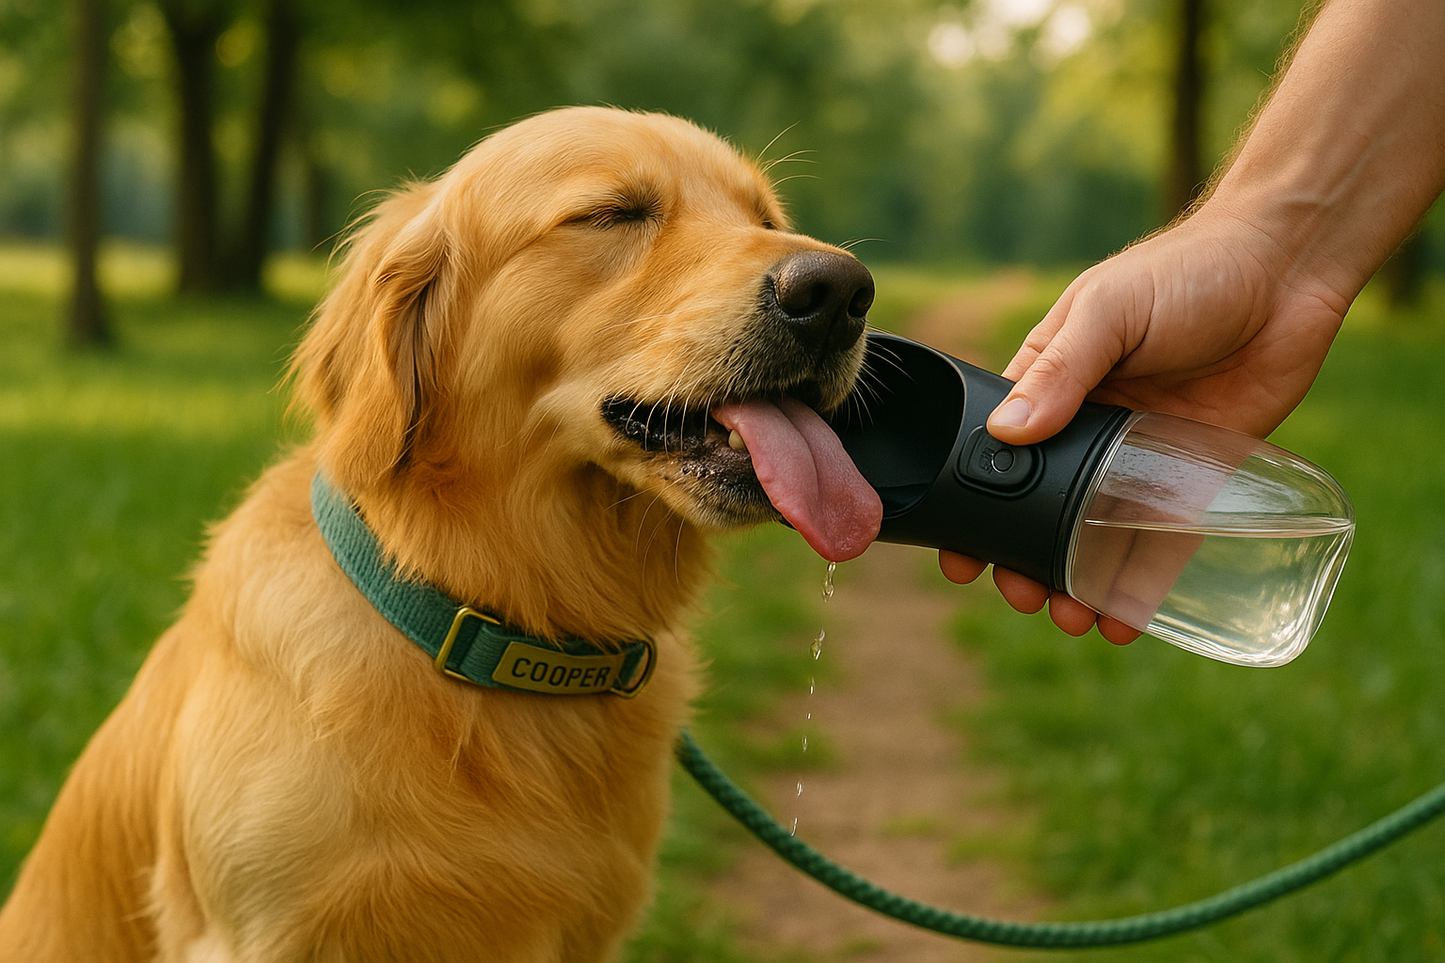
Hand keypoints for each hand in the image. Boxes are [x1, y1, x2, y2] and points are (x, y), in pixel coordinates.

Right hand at [940, 206, 1348, 639]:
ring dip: (1078, 583)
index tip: (959, 557)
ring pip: (1097, 537)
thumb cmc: (1186, 272)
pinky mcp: (1197, 478)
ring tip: (1073, 618)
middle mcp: (1087, 430)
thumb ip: (1061, 368)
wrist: (1288, 270)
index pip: (997, 457)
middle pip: (1042, 511)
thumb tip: (1007, 431)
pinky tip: (1129, 620)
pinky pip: (1165, 542)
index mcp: (1050, 385)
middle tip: (1022, 596)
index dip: (973, 508)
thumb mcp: (1110, 310)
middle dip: (1024, 561)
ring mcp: (1139, 459)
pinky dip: (1143, 585)